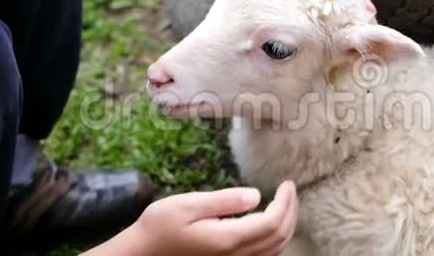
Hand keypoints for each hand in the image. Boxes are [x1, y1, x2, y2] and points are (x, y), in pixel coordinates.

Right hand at [81, 180, 298, 255]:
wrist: (142, 254)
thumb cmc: (159, 226)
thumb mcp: (187, 204)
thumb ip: (224, 200)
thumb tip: (256, 195)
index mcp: (227, 239)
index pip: (272, 222)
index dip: (285, 203)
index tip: (287, 183)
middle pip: (279, 237)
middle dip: (291, 211)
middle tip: (290, 189)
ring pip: (275, 250)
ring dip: (287, 226)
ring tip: (286, 203)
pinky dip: (276, 239)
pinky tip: (271, 224)